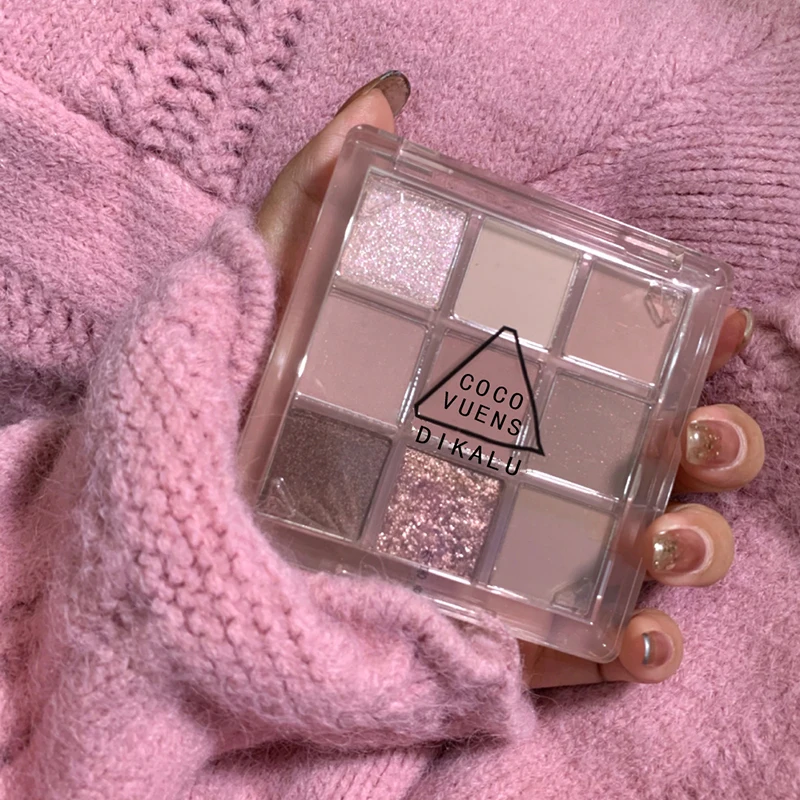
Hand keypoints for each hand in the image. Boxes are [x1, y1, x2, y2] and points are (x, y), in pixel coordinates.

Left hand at [256, 77, 764, 688]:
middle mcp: (531, 468)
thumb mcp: (271, 291)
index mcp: (504, 389)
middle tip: (692, 434)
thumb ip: (320, 193)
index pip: (622, 357)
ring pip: (659, 550)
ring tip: (659, 535)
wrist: (183, 545)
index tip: (711, 319)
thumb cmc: (227, 411)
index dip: (685, 337)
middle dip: (716, 441)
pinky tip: (636, 638)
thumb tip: (383, 100)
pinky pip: (598, 651)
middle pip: (667, 453)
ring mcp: (525, 558)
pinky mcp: (504, 638)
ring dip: (696, 541)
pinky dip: (641, 647)